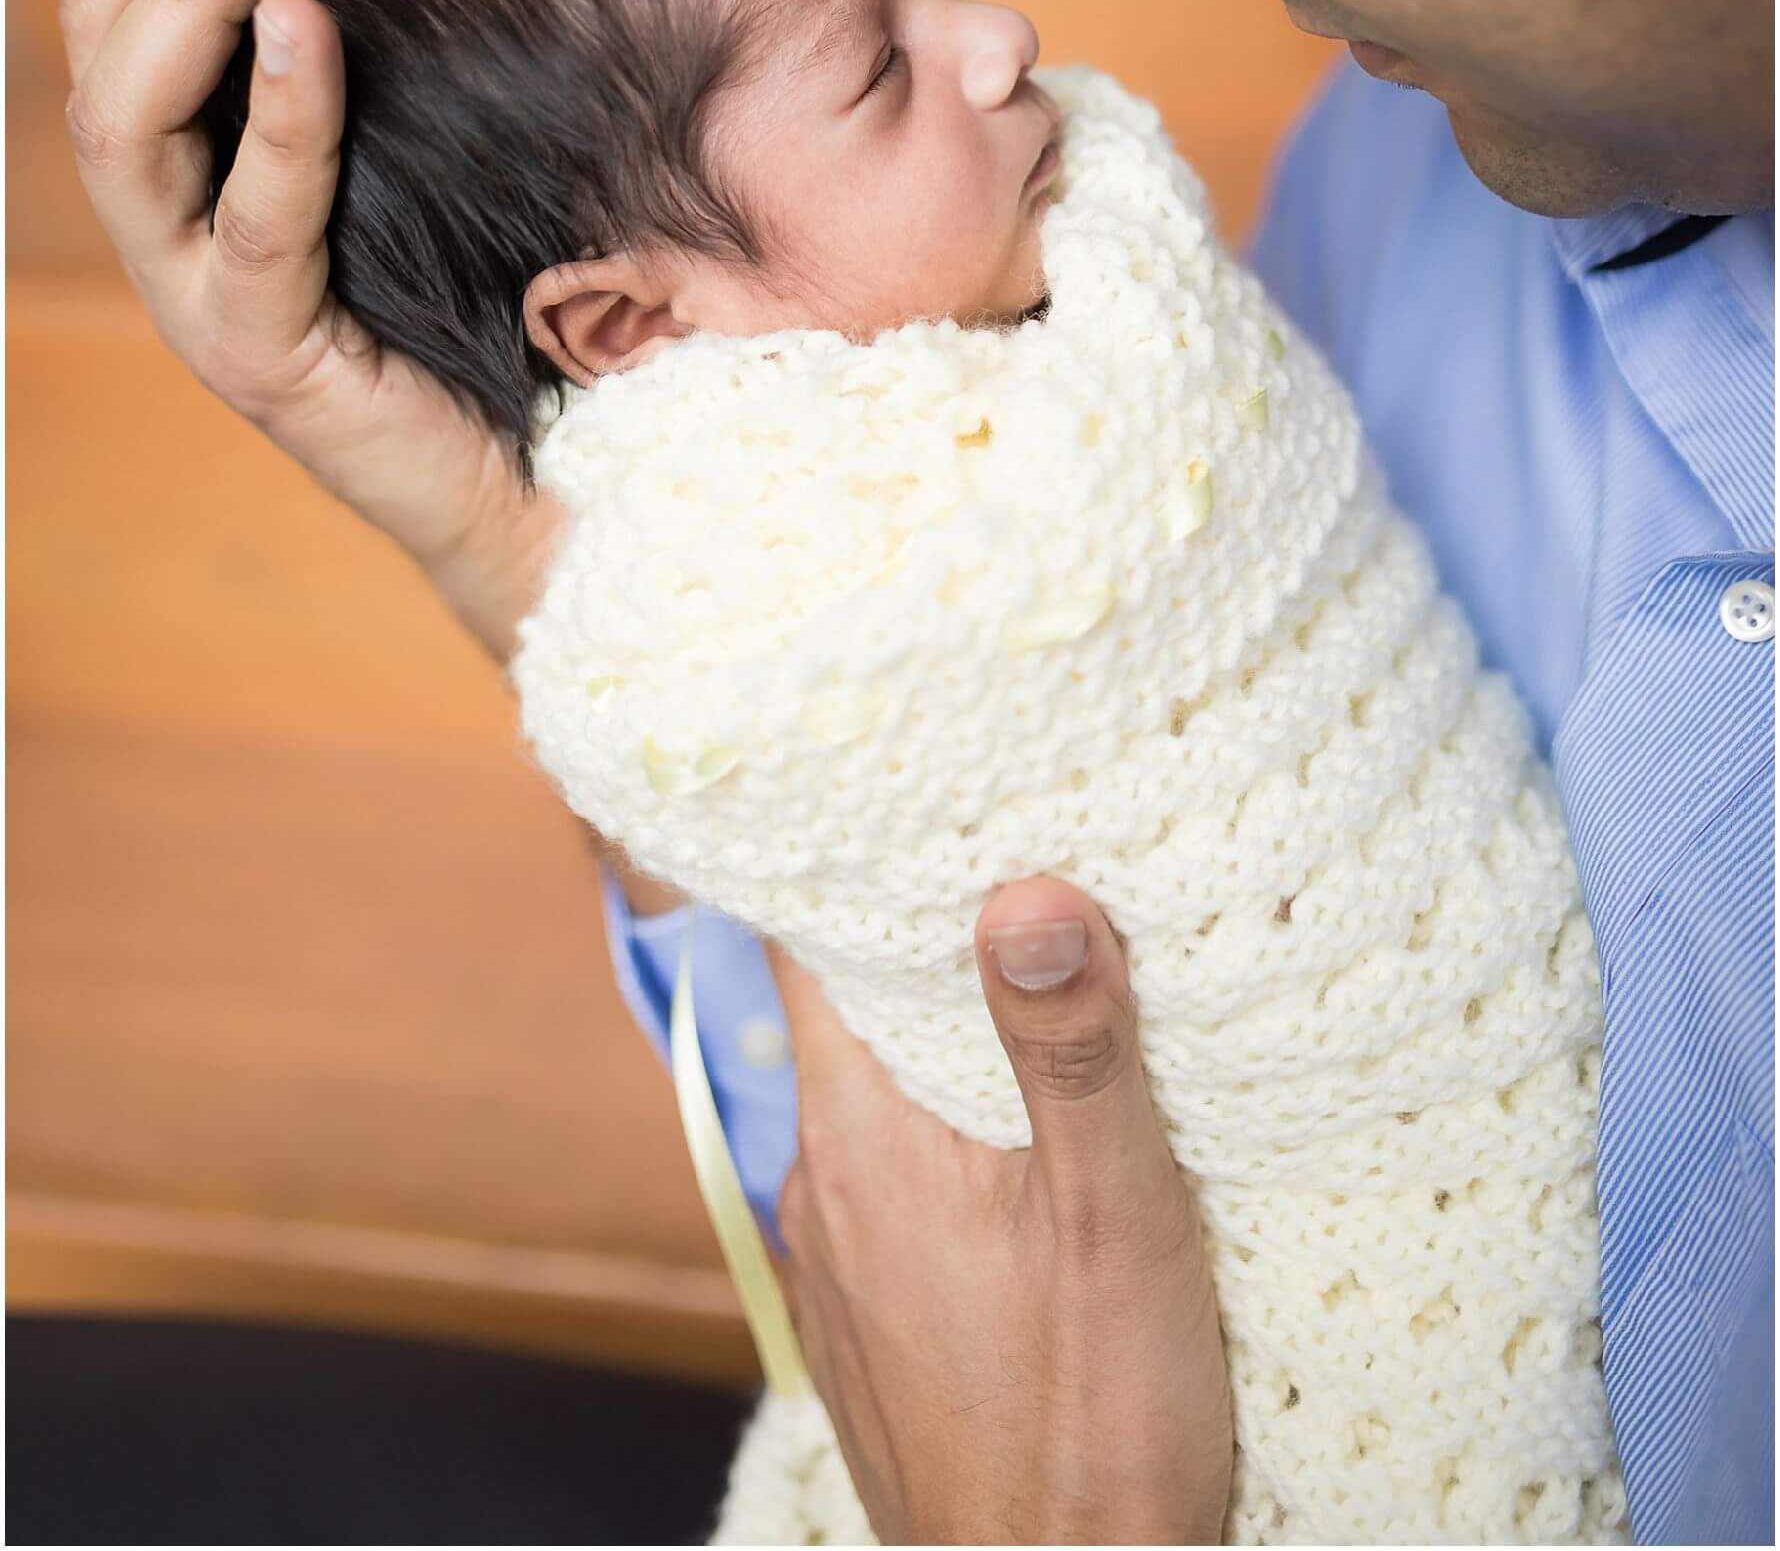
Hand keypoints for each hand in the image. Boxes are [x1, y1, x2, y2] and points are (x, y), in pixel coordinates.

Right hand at [58, 0, 557, 657]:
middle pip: (109, 21)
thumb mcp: (478, 116)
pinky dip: (271, 114)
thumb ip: (443, 13)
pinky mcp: (262, 356)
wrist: (576, 479)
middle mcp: (178, 207)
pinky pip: (241, 224)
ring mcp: (202, 287)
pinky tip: (309, 18)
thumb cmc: (537, 286)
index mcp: (210, 141)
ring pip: (127, 112)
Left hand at [772, 877, 1233, 1544]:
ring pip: (883, 1105)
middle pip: (853, 1016)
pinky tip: (1036, 1149)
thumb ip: (1069, 1053)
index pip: (812, 950)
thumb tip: (1026, 891)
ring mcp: (842, 1268)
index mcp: (858, 1141)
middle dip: (931, 948)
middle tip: (1026, 867)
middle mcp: (823, 1193)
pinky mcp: (879, 1326)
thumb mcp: (1112, 1221)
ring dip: (951, 1051)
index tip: (924, 795)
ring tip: (1047, 996)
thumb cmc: (1090, 1432)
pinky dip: (957, 1142)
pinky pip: (902, 1187)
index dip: (860, 862)